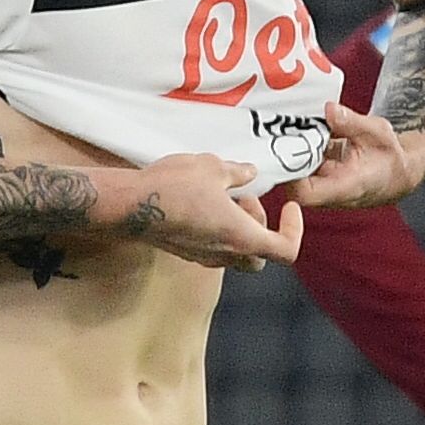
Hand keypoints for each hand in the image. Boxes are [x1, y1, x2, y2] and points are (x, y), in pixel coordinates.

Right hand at [120, 154, 299, 270]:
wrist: (130, 205)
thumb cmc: (174, 187)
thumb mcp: (213, 168)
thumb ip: (237, 173)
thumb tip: (250, 173)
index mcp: (241, 237)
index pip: (286, 250)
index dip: (294, 230)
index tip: (288, 207)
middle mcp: (225, 254)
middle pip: (261, 255)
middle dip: (262, 227)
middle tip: (246, 198)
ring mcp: (203, 256)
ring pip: (237, 251)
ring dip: (239, 225)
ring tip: (223, 194)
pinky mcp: (186, 251)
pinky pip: (215, 246)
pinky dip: (220, 227)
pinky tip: (204, 200)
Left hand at [286, 101, 424, 209]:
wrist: (399, 172)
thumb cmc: (390, 157)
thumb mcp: (377, 132)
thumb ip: (352, 122)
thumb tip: (329, 109)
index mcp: (345, 186)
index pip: (305, 193)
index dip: (288, 174)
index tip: (282, 147)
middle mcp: (330, 191)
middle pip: (292, 182)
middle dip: (283, 156)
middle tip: (275, 127)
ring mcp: (323, 185)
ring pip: (295, 172)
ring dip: (290, 150)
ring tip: (284, 123)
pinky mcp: (319, 176)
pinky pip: (302, 164)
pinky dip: (299, 147)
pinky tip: (297, 128)